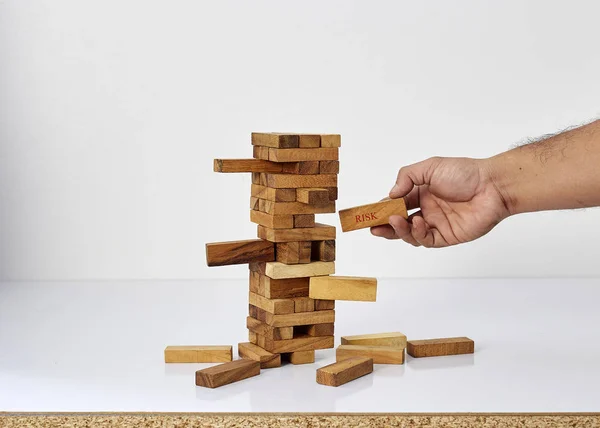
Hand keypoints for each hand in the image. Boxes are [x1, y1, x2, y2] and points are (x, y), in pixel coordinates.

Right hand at [371, 157, 509, 246]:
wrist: (493, 186)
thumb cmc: (466, 173)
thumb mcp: (430, 167)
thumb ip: (407, 177)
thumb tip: (391, 194)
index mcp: (421, 193)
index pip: (396, 203)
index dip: (382, 208)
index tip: (368, 211)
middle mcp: (427, 209)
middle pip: (399, 222)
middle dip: (384, 224)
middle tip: (371, 225)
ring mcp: (436, 224)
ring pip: (410, 233)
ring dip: (398, 229)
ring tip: (393, 221)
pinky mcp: (447, 236)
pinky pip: (426, 239)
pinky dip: (416, 234)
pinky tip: (415, 223)